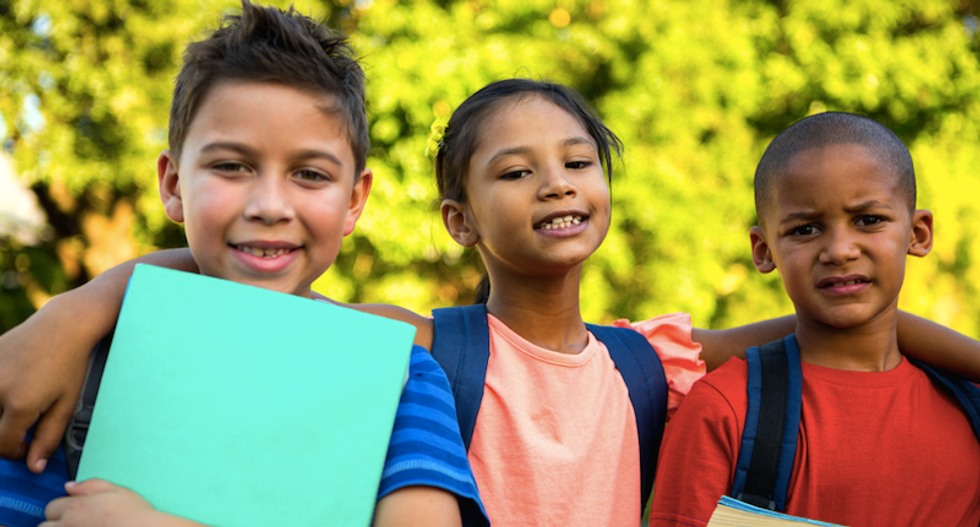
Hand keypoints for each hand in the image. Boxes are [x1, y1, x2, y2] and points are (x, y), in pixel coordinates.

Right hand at [0, 292, 97, 471]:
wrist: (63, 325)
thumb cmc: (70, 364)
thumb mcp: (66, 404)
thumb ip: (48, 437)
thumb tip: (33, 466)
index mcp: (20, 404)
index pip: (3, 446)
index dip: (16, 453)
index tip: (28, 448)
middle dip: (5, 435)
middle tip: (24, 427)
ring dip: (0, 413)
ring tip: (19, 406)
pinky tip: (15, 383)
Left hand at [41, 479, 155, 526]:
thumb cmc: (135, 513)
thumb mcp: (117, 490)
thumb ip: (90, 485)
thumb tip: (69, 486)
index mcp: (76, 507)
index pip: (52, 507)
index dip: (62, 508)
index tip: (72, 512)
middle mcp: (69, 525)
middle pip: (44, 526)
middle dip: (55, 524)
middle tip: (74, 523)